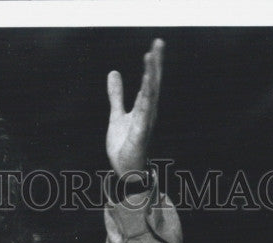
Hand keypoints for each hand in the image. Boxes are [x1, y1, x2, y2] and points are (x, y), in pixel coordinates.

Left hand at [106, 38, 163, 175]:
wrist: (125, 170)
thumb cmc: (125, 144)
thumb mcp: (117, 115)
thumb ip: (116, 95)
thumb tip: (113, 72)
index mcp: (144, 107)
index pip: (149, 81)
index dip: (152, 64)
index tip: (155, 45)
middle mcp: (148, 113)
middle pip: (152, 84)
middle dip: (155, 64)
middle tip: (158, 42)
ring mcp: (145, 123)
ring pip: (149, 96)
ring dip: (150, 77)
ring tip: (150, 59)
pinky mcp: (139, 136)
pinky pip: (143, 117)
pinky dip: (145, 103)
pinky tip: (146, 90)